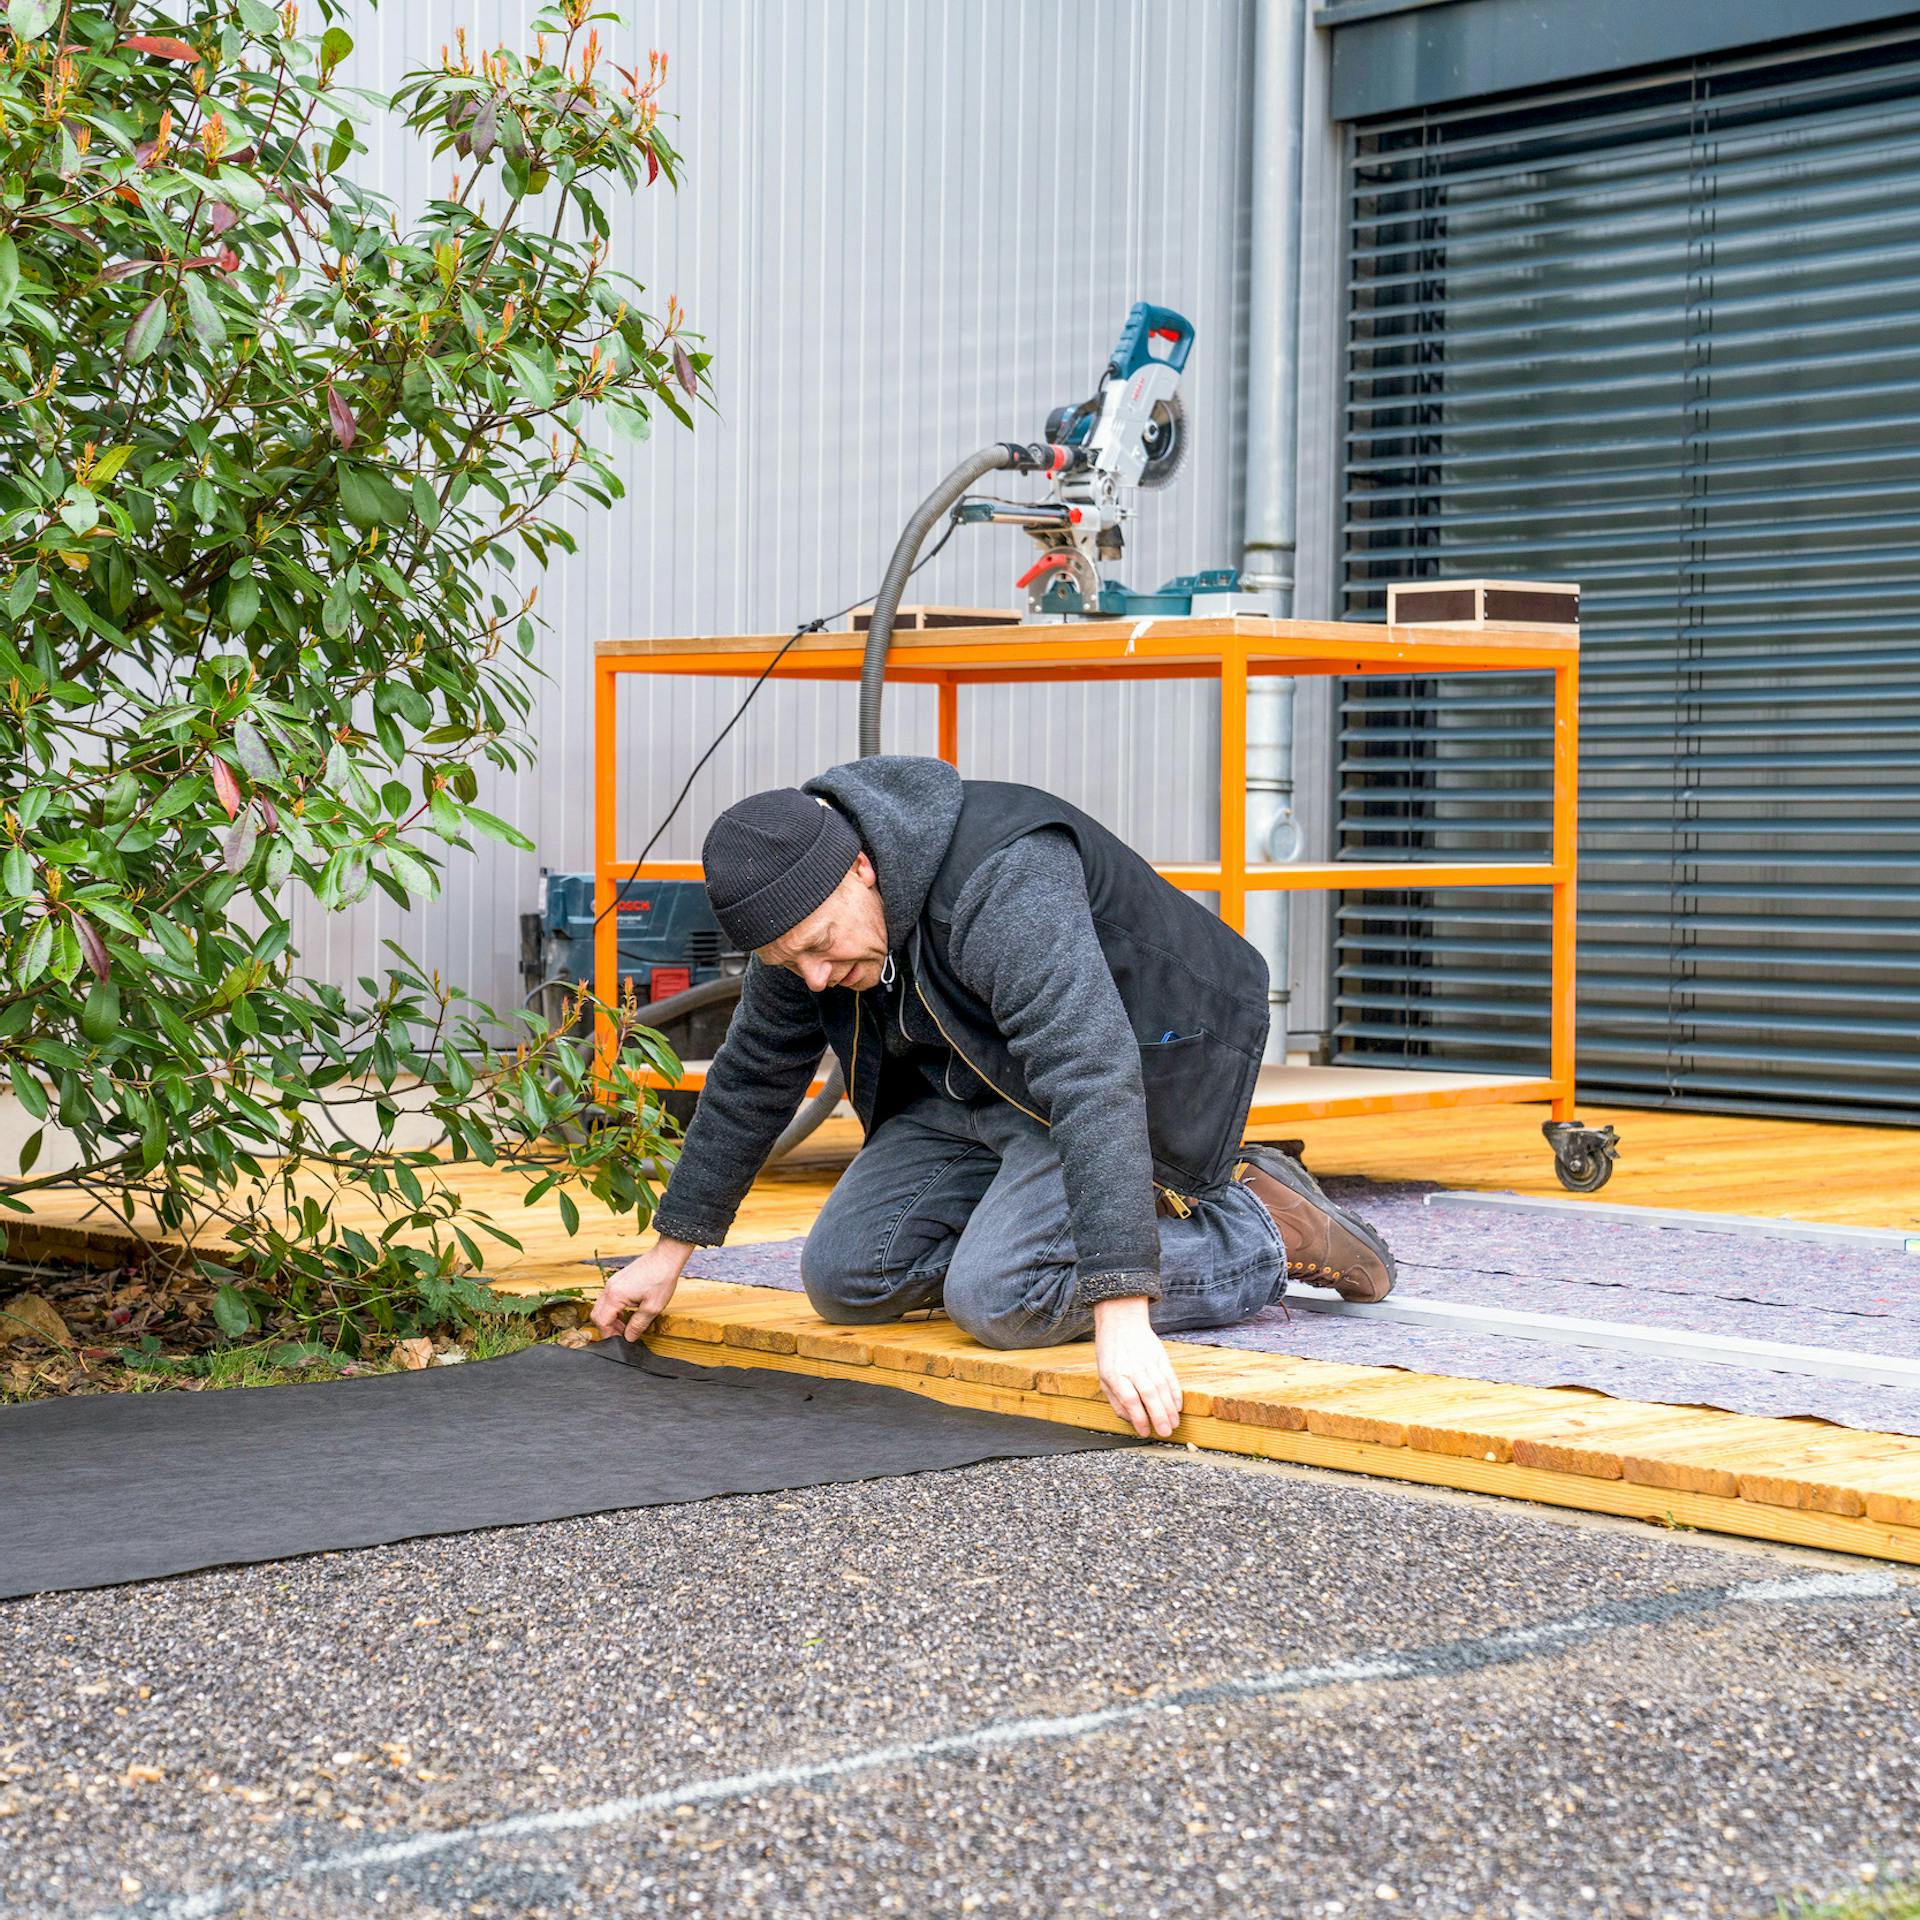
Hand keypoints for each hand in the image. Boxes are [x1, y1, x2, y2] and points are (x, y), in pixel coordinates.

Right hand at [589, 1237, 692, 1342]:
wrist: (666, 1257)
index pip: (601, 1322)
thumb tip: (629, 1338)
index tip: (620, 1341)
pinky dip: (613, 1310)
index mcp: (615, 1296)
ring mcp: (612, 1283)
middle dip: (607, 1328)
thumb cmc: (661, 1279)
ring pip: (601, 1307)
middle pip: (597, 1315)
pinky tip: (626, 1314)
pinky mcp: (617, 1280)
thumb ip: (638, 1325)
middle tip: (622, 1335)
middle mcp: (609, 1288)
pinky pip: (608, 1299)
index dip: (609, 1335)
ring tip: (625, 1326)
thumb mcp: (652, 1307)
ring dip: (610, 1319)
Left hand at [1093, 1295, 1182, 1438]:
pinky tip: (1178, 1406)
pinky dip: (1176, 1393)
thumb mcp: (1104, 1376)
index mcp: (1115, 1374)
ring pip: (1162, 1387)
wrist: (1122, 1322)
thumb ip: (1116, 1400)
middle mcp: (1133, 1368)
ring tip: (1174, 1423)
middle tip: (1166, 1432)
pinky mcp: (1161, 1356)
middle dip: (1159, 1416)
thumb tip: (1129, 1420)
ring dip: (1170, 1408)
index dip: (1138, 1417)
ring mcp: (1148, 1361)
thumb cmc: (1111, 1353)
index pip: (1129, 1399)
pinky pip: (1170, 1377)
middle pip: (1148, 1394)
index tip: (1145, 1431)